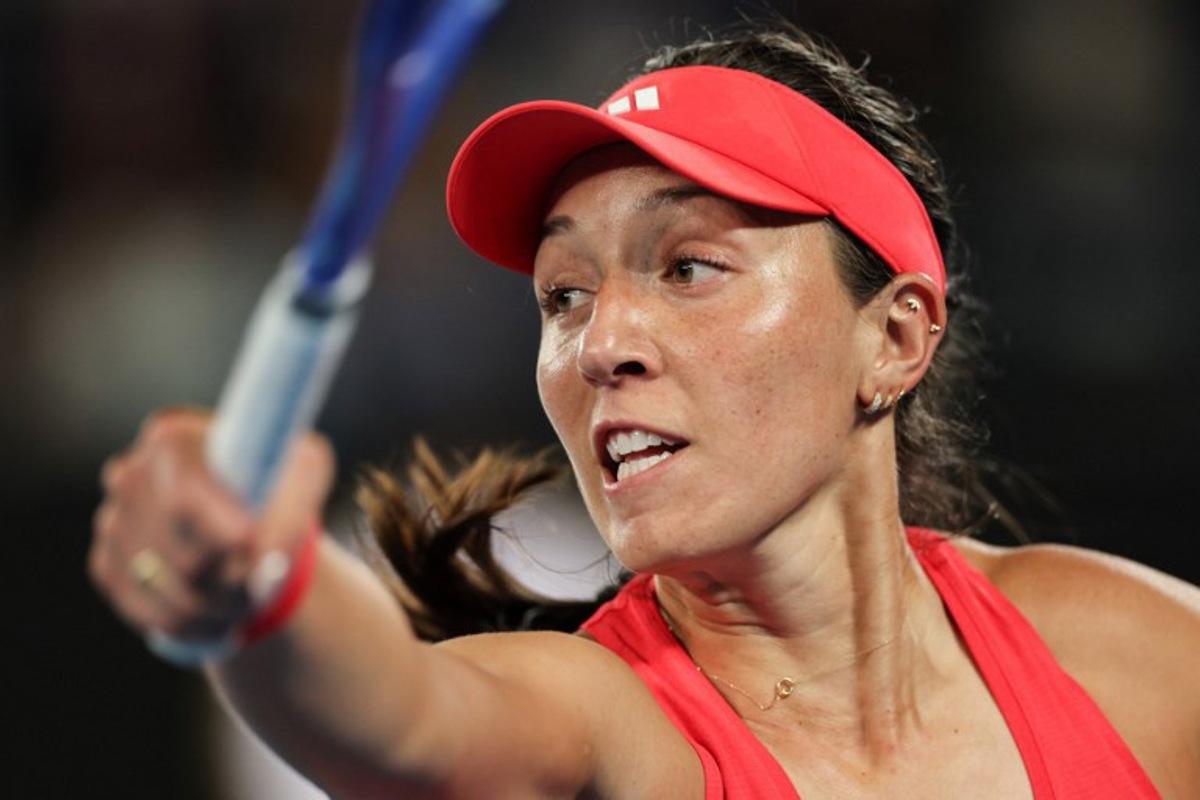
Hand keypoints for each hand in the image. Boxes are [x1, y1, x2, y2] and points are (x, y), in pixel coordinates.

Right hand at [88, 408, 333, 642]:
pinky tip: (219, 607)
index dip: (222, 532)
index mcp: (173, 439)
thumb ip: (293, 501)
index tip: (253, 547)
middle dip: (234, 582)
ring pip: (171, 594)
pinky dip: (194, 622)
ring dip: (220, 606)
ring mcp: (112, 521)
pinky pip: (152, 614)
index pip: (184, 497)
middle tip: (266, 581)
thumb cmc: (278, 483)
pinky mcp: (106, 565)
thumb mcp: (303, 474)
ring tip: (250, 592)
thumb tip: (261, 554)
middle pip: (185, 557)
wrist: (247, 512)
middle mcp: (131, 475)